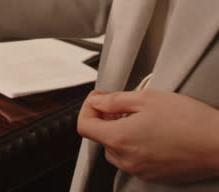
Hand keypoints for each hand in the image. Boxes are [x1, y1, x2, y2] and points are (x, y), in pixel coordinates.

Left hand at [77, 89, 218, 182]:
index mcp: (120, 138)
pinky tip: (152, 134)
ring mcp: (141, 170)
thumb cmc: (190, 121)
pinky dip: (135, 147)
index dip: (88, 109)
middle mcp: (127, 159)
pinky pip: (133, 161)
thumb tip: (97, 101)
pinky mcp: (154, 176)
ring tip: (139, 119)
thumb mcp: (147, 98)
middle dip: (106, 120)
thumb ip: (114, 100)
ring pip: (116, 151)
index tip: (98, 101)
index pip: (84, 126)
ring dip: (120, 134)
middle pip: (100, 138)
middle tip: (121, 107)